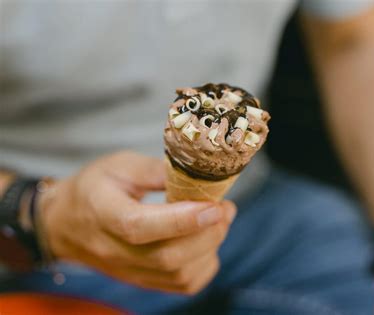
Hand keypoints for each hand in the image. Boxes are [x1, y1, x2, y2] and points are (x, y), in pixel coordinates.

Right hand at [39, 151, 235, 294]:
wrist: (65, 222)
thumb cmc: (94, 188)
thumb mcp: (119, 165)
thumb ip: (157, 170)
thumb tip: (196, 177)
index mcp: (103, 213)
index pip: (140, 226)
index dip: (181, 219)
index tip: (213, 206)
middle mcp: (114, 250)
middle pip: (166, 257)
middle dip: (207, 234)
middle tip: (225, 209)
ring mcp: (128, 270)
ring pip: (177, 275)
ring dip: (209, 248)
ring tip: (219, 222)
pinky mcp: (141, 280)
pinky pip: (181, 285)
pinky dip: (203, 266)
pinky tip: (206, 242)